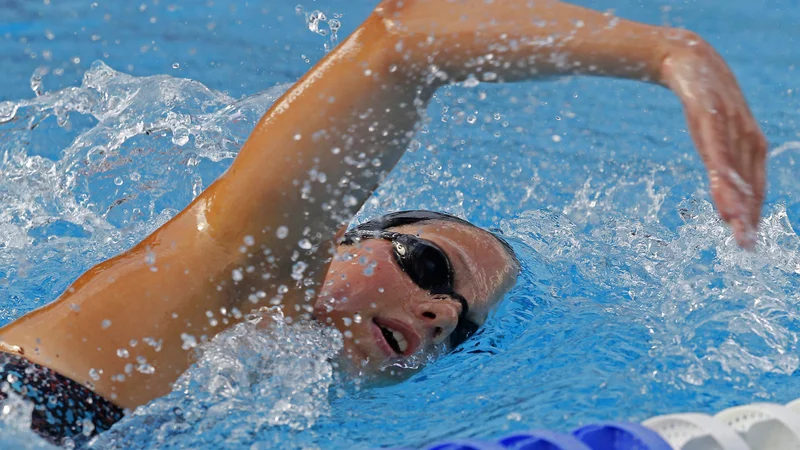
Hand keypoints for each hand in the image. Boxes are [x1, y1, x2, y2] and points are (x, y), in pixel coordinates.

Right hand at [662, 38, 766, 248]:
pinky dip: (721, 174)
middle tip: (745, 245)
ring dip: (737, 201)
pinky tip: (719, 189)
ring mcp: (730, 128)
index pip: (757, 188)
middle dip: (749, 216)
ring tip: (736, 227)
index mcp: (752, 146)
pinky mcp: (709, 116)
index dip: (754, 216)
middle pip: (750, 184)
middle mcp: (748, 138)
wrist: (690, 60)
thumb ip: (723, 166)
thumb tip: (726, 205)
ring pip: (735, 172)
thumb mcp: (715, 136)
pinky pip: (716, 150)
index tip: (749, 243)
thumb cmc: (705, 100)